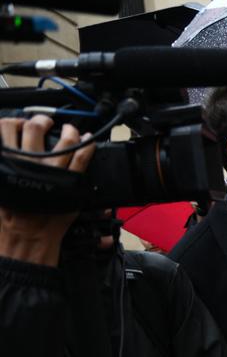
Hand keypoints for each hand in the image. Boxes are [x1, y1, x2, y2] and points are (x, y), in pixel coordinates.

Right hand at [0, 116, 94, 265]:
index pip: (5, 129)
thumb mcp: (0, 185)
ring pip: (64, 139)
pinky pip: (82, 157)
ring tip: (70, 129)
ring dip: (68, 130)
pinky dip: (88, 145)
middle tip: (45, 122)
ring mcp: (52, 171)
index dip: (13, 121)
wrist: (27, 236)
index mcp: (6, 162)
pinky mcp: (70, 181)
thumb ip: (1, 166)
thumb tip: (2, 149)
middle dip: (41, 120)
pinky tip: (88, 140)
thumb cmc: (10, 215)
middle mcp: (29, 163)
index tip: (19, 122)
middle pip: (34, 128)